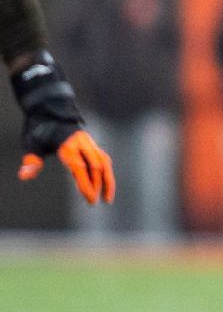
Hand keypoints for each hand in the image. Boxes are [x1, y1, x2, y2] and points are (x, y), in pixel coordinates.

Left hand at [11, 51, 115, 204]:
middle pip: (97, 165)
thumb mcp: (31, 144)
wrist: (49, 110)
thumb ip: (31, 161)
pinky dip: (105, 172)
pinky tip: (103, 183)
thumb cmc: (38, 129)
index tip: (89, 198)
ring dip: (108, 179)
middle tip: (94, 201)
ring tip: (108, 196)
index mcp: (68, 145)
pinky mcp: (90, 143)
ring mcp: (88, 142)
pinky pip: (103, 158)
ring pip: (105, 162)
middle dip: (98, 185)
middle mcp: (82, 143)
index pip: (80, 168)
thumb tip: (25, 176)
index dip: (86, 184)